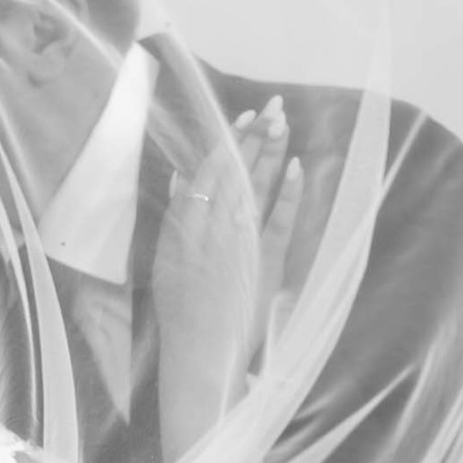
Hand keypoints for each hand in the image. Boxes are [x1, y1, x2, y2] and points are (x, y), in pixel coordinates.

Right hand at [154, 101, 303, 442]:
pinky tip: (297, 166)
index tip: (242, 117)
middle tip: (272, 107)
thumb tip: (181, 176)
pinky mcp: (261, 266)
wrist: (197, 356)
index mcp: (183, 229)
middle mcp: (209, 232)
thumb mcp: (165, 261)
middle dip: (253, 137)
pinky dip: (288, 194)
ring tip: (283, 123)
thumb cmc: (180, 313)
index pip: (208, 175)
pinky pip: (277, 222)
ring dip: (269, 154)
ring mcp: (237, 247)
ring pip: (255, 190)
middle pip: (234, 174)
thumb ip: (174, 217)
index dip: (227, 144)